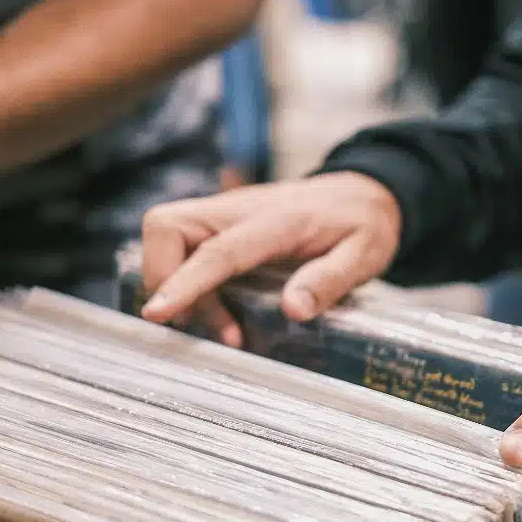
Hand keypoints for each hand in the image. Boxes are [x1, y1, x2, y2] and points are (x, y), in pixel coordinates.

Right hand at [140, 171, 401, 346]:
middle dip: (164, 278)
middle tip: (195, 322)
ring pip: (166, 235)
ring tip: (223, 329)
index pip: (218, 250)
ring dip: (176, 284)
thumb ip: (331, 280)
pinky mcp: (220, 224)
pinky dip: (188, 281)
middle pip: (167, 227)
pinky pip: (183, 246)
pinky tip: (221, 314)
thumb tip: (294, 310)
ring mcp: (225, 213)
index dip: (184, 282)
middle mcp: (239, 209)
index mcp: (277, 220)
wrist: (362, 192)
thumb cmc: (363, 225)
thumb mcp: (365, 255)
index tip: (156, 312)